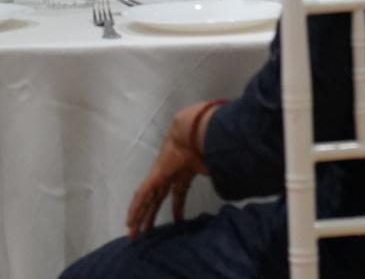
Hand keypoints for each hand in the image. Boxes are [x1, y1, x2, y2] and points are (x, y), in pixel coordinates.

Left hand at [125, 100, 217, 236]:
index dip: (177, 208)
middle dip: (153, 214)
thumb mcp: (215, 165)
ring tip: (134, 233)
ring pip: (147, 199)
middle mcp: (170, 175)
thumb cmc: (208, 145)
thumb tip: (233, 184)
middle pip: (158, 199)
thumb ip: (219, 175)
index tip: (178, 220)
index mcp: (184, 172)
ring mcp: (160, 175)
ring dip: (141, 215)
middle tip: (148, 230)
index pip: (178, 193)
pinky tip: (130, 221)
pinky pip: (142, 194)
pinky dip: (136, 208)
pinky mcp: (155, 175)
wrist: (196, 131)